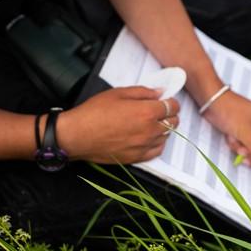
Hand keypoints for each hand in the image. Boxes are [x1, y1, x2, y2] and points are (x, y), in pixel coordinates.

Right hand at [55, 86, 177, 164]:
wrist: (77, 135)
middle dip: (169, 114)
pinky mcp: (136, 158)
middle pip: (173, 123)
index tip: (166, 100)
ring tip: (151, 123)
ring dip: (163, 129)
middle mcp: (149, 131)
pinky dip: (157, 143)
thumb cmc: (94, 113)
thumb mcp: (118, 93)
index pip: (172, 107)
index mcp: (146, 112)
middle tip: (159, 110)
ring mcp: (143, 146)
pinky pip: (156, 151)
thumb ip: (142, 92)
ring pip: (166, 137)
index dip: (171, 101)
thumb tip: (159, 93)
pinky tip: (149, 137)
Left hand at [202, 91, 250, 169]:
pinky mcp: (244, 132)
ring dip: (240, 147)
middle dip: (249, 150)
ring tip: (235, 136)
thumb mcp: (247, 133)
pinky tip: (231, 135)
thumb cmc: (230, 109)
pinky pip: (243, 147)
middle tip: (242, 145)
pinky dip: (235, 143)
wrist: (212, 103)